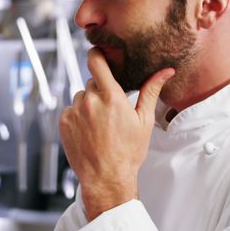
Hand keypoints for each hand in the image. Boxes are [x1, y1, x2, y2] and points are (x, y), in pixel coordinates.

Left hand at [58, 49, 174, 219]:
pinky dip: (77, 117)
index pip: (96, 62)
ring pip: (80, 97)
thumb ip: (150, 92)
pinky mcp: (63, 122)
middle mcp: (90, 101)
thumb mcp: (144, 122)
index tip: (98, 53)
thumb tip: (165, 71)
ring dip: (88, 104)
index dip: (96, 54)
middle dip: (100, 91)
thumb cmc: (128, 152)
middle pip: (92, 83)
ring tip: (100, 125)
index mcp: (111, 97)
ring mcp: (74, 112)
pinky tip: (89, 132)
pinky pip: (70, 111)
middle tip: (110, 111)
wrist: (106, 177)